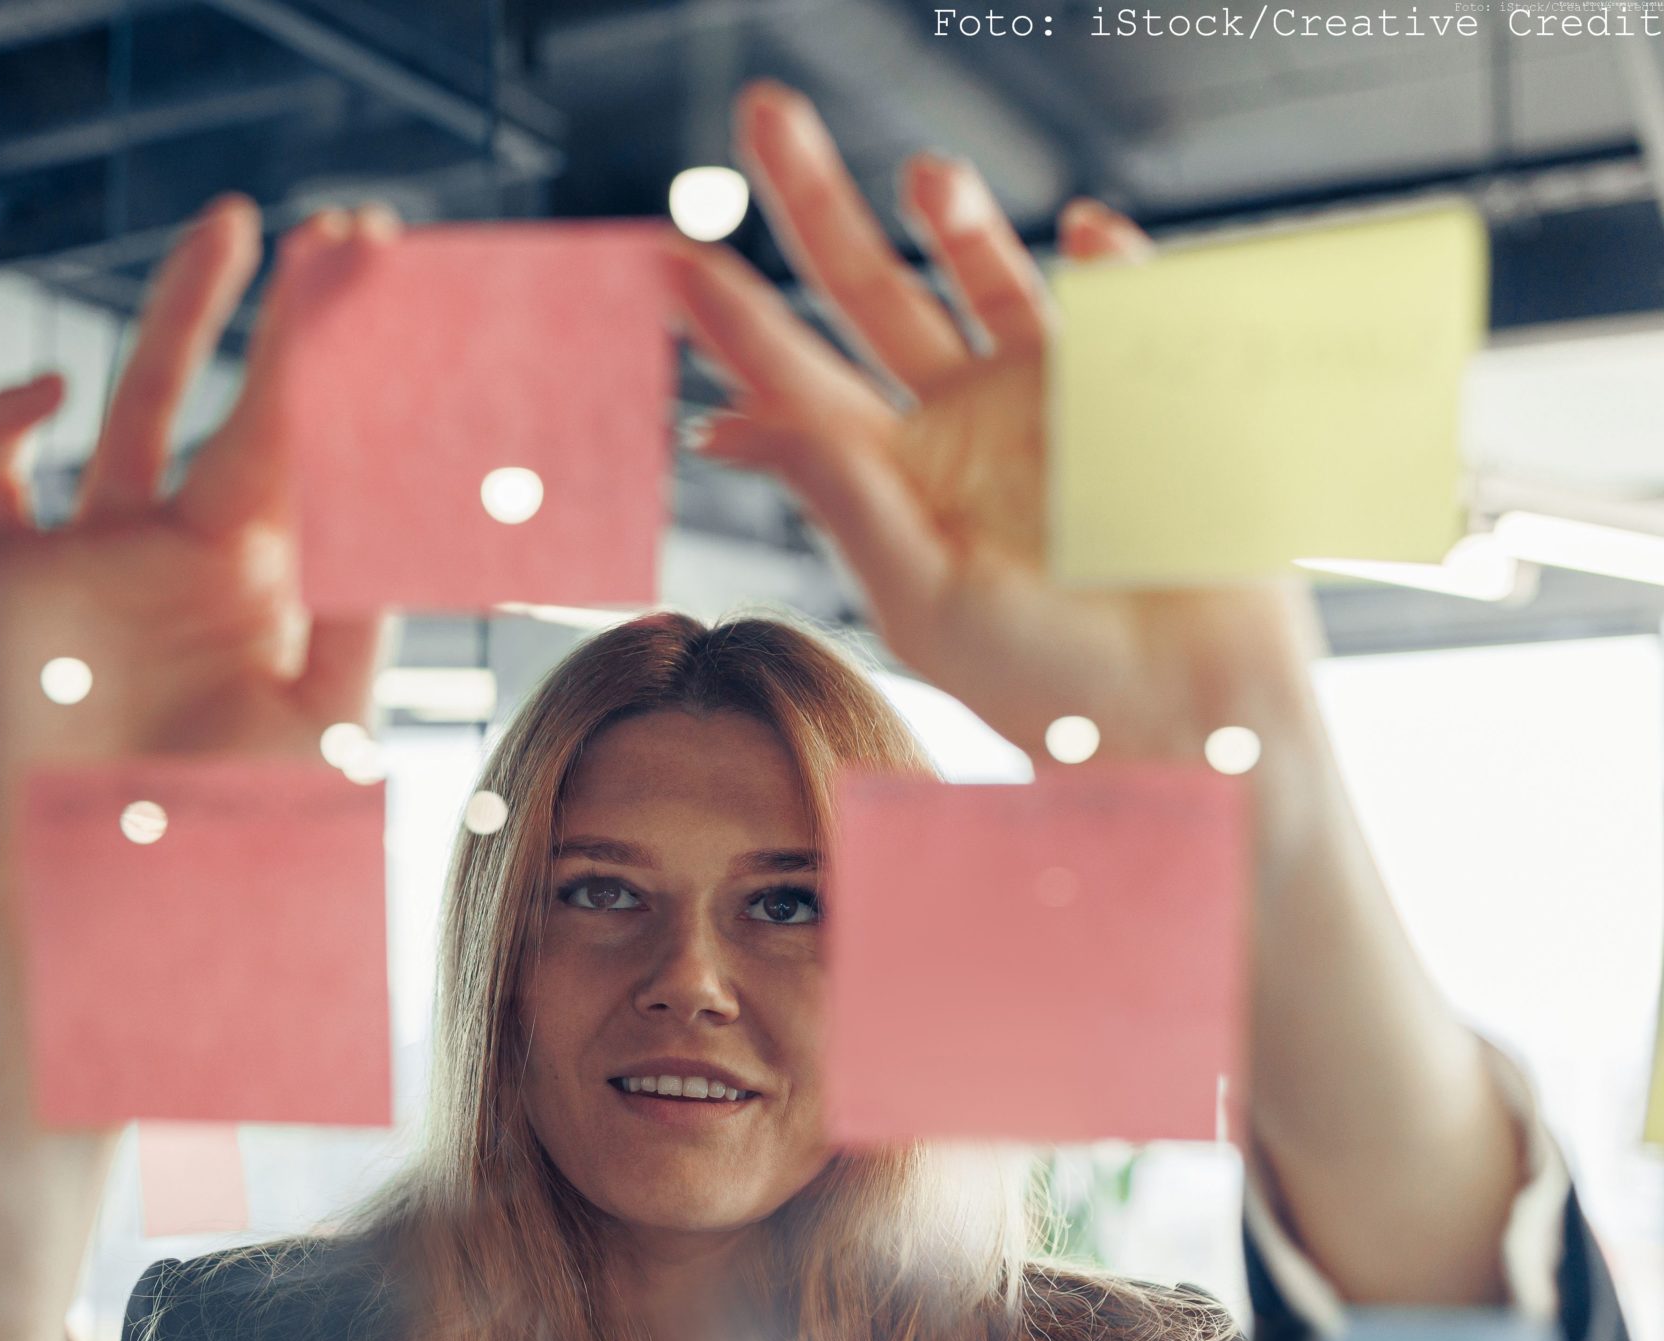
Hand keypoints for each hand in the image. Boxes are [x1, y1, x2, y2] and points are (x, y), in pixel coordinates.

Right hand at [0, 196, 392, 865]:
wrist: (111, 920)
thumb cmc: (230, 847)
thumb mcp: (321, 726)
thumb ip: (357, 617)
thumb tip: (409, 506)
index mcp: (275, 588)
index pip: (324, 451)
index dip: (356, 369)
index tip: (395, 288)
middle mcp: (192, 557)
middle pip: (249, 404)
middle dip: (295, 320)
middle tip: (343, 233)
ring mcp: (101, 562)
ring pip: (137, 405)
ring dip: (182, 315)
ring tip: (234, 229)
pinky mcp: (14, 584)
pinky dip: (7, 422)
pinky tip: (50, 393)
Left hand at [669, 81, 1325, 790]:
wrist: (1193, 713)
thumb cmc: (1048, 684)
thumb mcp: (923, 596)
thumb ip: (841, 495)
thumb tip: (726, 423)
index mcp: (890, 472)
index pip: (790, 375)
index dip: (729, 315)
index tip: (664, 252)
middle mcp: (956, 417)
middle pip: (866, 285)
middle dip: (813, 199)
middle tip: (762, 111)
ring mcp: (1046, 393)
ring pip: (983, 271)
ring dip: (956, 217)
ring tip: (926, 177)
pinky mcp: (1140, 386)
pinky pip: (1116, 296)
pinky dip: (1104, 261)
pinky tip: (1091, 237)